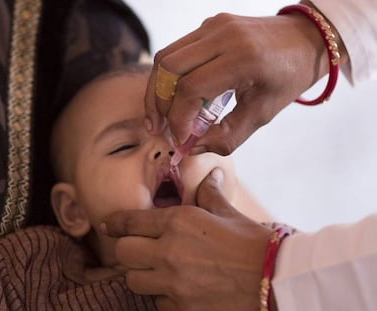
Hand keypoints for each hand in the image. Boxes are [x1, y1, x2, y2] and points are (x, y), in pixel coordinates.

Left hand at [101, 169, 272, 309]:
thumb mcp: (229, 213)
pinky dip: (163, 297)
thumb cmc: (252, 243)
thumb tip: (213, 173)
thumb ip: (210, 192)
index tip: (107, 225)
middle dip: (128, 251)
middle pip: (123, 253)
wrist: (276, 280)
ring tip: (161, 272)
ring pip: (135, 281)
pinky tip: (180, 291)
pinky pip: (157, 303)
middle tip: (142, 251)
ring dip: (143, 276)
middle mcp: (169, 252)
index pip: (130, 222)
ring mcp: (173, 284)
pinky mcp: (181, 309)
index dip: (114, 223)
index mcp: (179, 222)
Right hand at [145, 11, 333, 154]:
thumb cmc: (287, 78)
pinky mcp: (209, 25)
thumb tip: (191, 148)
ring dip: (157, 89)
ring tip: (159, 116)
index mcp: (243, 58)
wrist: (305, 40)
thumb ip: (226, 137)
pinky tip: (173, 96)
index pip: (191, 88)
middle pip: (169, 69)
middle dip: (158, 104)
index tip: (179, 140)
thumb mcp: (262, 114)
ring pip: (166, 57)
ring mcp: (214, 25)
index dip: (178, 119)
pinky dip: (168, 76)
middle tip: (159, 129)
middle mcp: (224, 35)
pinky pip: (177, 50)